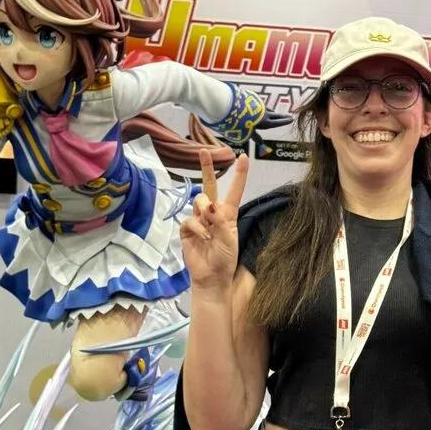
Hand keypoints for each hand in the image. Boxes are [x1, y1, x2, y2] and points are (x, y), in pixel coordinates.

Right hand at [179, 147, 248, 293]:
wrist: (211, 277)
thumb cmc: (225, 259)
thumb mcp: (229, 239)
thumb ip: (220, 220)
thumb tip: (210, 204)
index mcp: (228, 214)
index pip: (234, 191)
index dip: (239, 174)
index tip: (243, 156)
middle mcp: (214, 213)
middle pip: (209, 186)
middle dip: (206, 167)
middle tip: (204, 151)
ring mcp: (199, 220)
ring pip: (200, 201)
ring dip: (205, 212)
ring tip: (211, 231)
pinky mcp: (187, 229)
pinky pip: (190, 219)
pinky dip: (198, 227)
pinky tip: (204, 238)